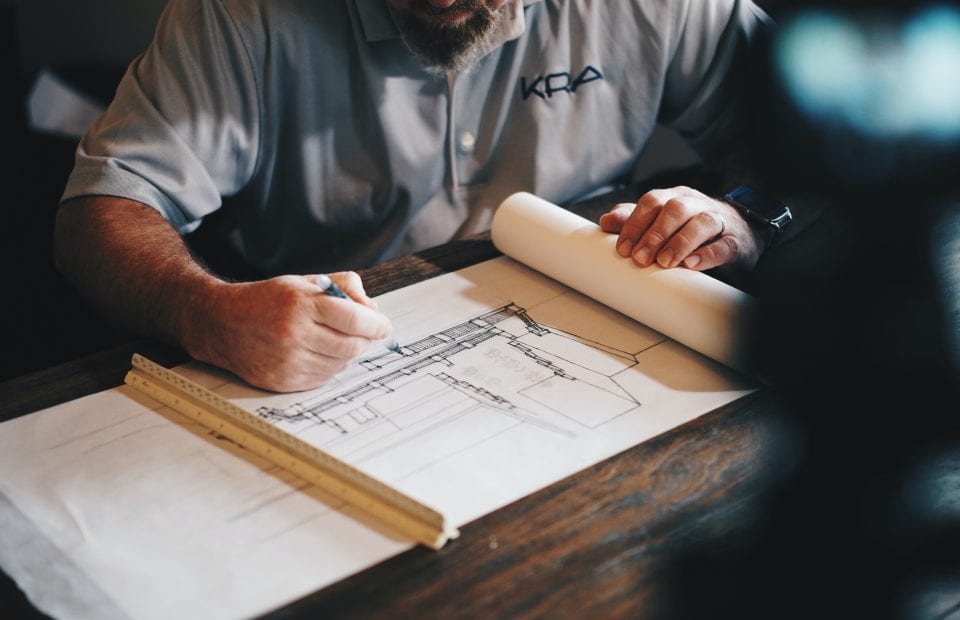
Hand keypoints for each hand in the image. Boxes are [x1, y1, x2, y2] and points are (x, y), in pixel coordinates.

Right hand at [185, 271, 393, 391]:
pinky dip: (328, 367)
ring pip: (340, 364)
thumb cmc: (268, 300)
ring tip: (331, 340)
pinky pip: (323, 379)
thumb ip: (343, 287)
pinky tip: (316, 353)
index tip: (384, 326)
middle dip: (364, 340)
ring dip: (345, 354)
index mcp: (301, 304)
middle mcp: (294, 334)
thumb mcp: (304, 282)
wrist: (222, 323)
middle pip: (352, 346)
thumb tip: (373, 308)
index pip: (356, 319)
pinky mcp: (282, 381)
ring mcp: (288, 361)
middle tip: (362, 333)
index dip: (377, 325)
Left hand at [598, 185, 762, 271]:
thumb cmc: (689, 227)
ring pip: (700, 223)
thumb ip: (633, 219)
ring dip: (679, 242)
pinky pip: (723, 245)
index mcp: (674, 197)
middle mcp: (695, 203)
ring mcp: (718, 220)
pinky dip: (707, 254)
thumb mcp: (660, 221)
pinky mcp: (734, 241)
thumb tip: (604, 222)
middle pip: (674, 209)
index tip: (622, 249)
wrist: (736, 233)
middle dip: (654, 234)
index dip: (635, 224)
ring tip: (664, 263)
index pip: (652, 202)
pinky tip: (691, 265)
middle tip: (639, 258)